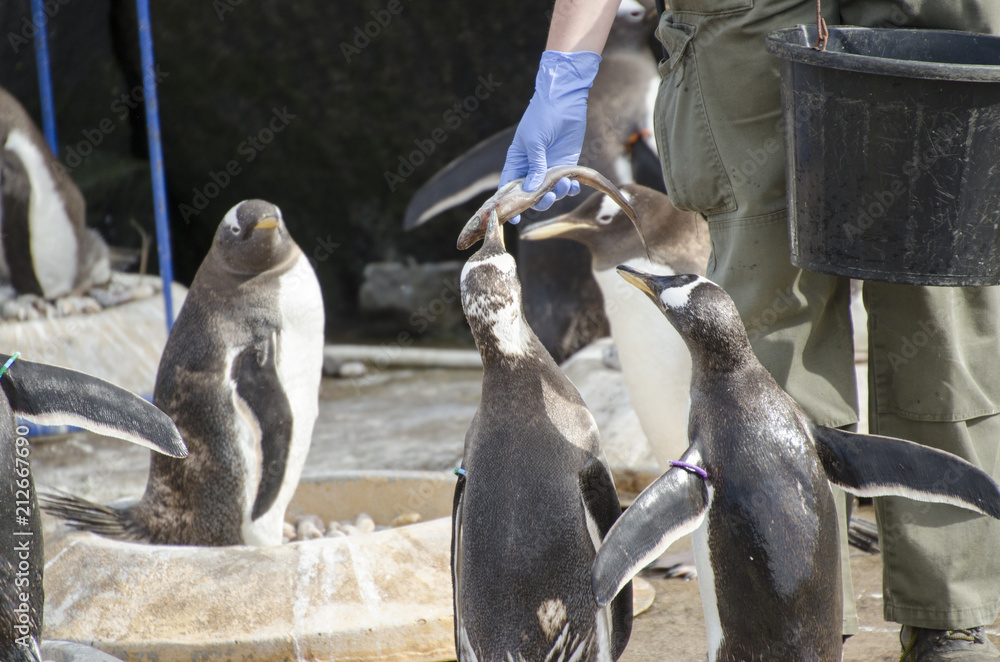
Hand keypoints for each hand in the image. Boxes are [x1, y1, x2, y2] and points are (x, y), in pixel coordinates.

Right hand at [500, 50, 600, 223]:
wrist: (563, 101)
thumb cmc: (542, 117)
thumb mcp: (535, 142)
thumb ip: (535, 167)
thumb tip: (532, 191)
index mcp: (517, 162)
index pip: (510, 188)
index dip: (510, 205)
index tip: (514, 219)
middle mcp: (532, 169)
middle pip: (532, 196)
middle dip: (539, 201)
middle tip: (548, 198)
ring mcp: (549, 168)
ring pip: (551, 192)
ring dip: (558, 194)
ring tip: (565, 184)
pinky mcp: (566, 165)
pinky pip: (568, 184)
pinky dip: (571, 188)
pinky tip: (574, 185)